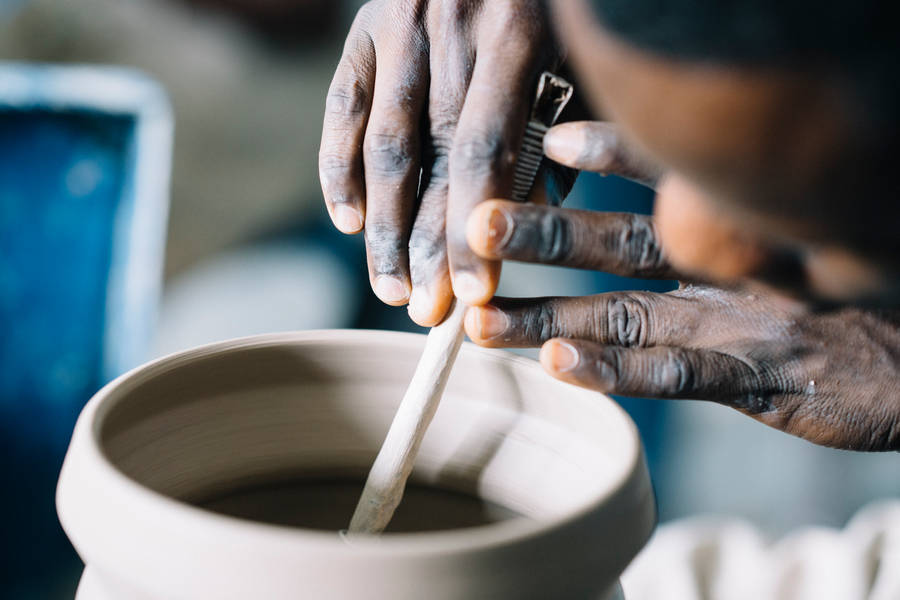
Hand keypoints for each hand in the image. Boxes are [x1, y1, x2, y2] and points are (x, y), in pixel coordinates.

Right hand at [318, 0, 566, 324]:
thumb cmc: (551, 9)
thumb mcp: (574, 61)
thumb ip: (556, 136)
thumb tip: (519, 225)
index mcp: (516, 32)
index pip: (486, 153)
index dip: (474, 230)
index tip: (472, 296)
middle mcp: (452, 26)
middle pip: (432, 159)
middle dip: (428, 244)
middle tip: (426, 312)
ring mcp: (400, 24)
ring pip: (384, 145)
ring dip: (384, 226)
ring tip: (390, 286)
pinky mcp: (363, 28)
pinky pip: (342, 108)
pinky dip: (338, 169)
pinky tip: (347, 221)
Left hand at [462, 121, 899, 449]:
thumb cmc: (855, 303)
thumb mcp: (792, 248)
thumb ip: (725, 219)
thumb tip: (668, 180)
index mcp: (731, 237)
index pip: (656, 188)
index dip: (605, 158)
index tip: (551, 140)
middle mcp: (726, 272)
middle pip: (619, 248)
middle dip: (545, 236)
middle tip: (476, 224)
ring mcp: (739, 324)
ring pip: (627, 317)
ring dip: (551, 317)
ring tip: (482, 318)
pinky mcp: (761, 380)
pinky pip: (677, 375)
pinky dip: (617, 371)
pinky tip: (560, 367)